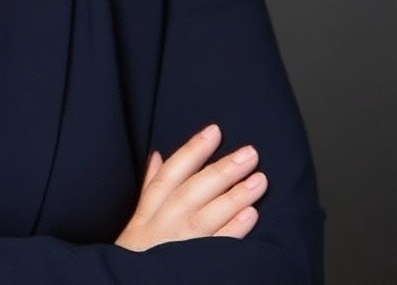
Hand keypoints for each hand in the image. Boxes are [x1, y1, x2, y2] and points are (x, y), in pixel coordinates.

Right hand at [115, 123, 267, 250]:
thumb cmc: (138, 253)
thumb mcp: (137, 219)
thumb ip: (150, 187)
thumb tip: (158, 155)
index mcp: (150, 209)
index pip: (172, 172)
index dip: (193, 150)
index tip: (214, 131)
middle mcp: (164, 224)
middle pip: (193, 190)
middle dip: (222, 169)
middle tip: (250, 153)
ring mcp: (180, 244)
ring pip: (208, 215)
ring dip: (234, 195)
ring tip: (259, 179)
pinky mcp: (195, 266)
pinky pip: (217, 247)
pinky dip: (233, 230)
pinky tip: (251, 215)